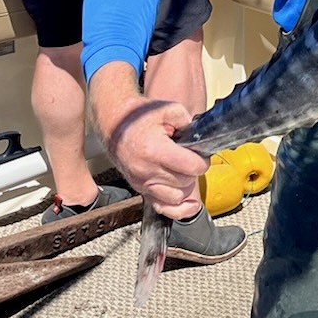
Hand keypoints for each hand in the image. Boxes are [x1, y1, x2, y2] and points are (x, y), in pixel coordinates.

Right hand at [89, 64, 209, 218]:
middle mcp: (147, 171)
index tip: (201, 154)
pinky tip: (188, 202)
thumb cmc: (141, 116)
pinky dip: (177, 208)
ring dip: (185, 186)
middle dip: (193, 171)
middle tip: (191, 158)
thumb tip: (201, 139)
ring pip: (176, 197)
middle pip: (185, 182)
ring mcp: (142, 183)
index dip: (202, 160)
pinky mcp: (140, 189)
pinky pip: (162, 208)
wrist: (116, 124)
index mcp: (155, 150)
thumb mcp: (169, 109)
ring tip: (183, 171)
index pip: (191, 167)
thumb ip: (188, 122)